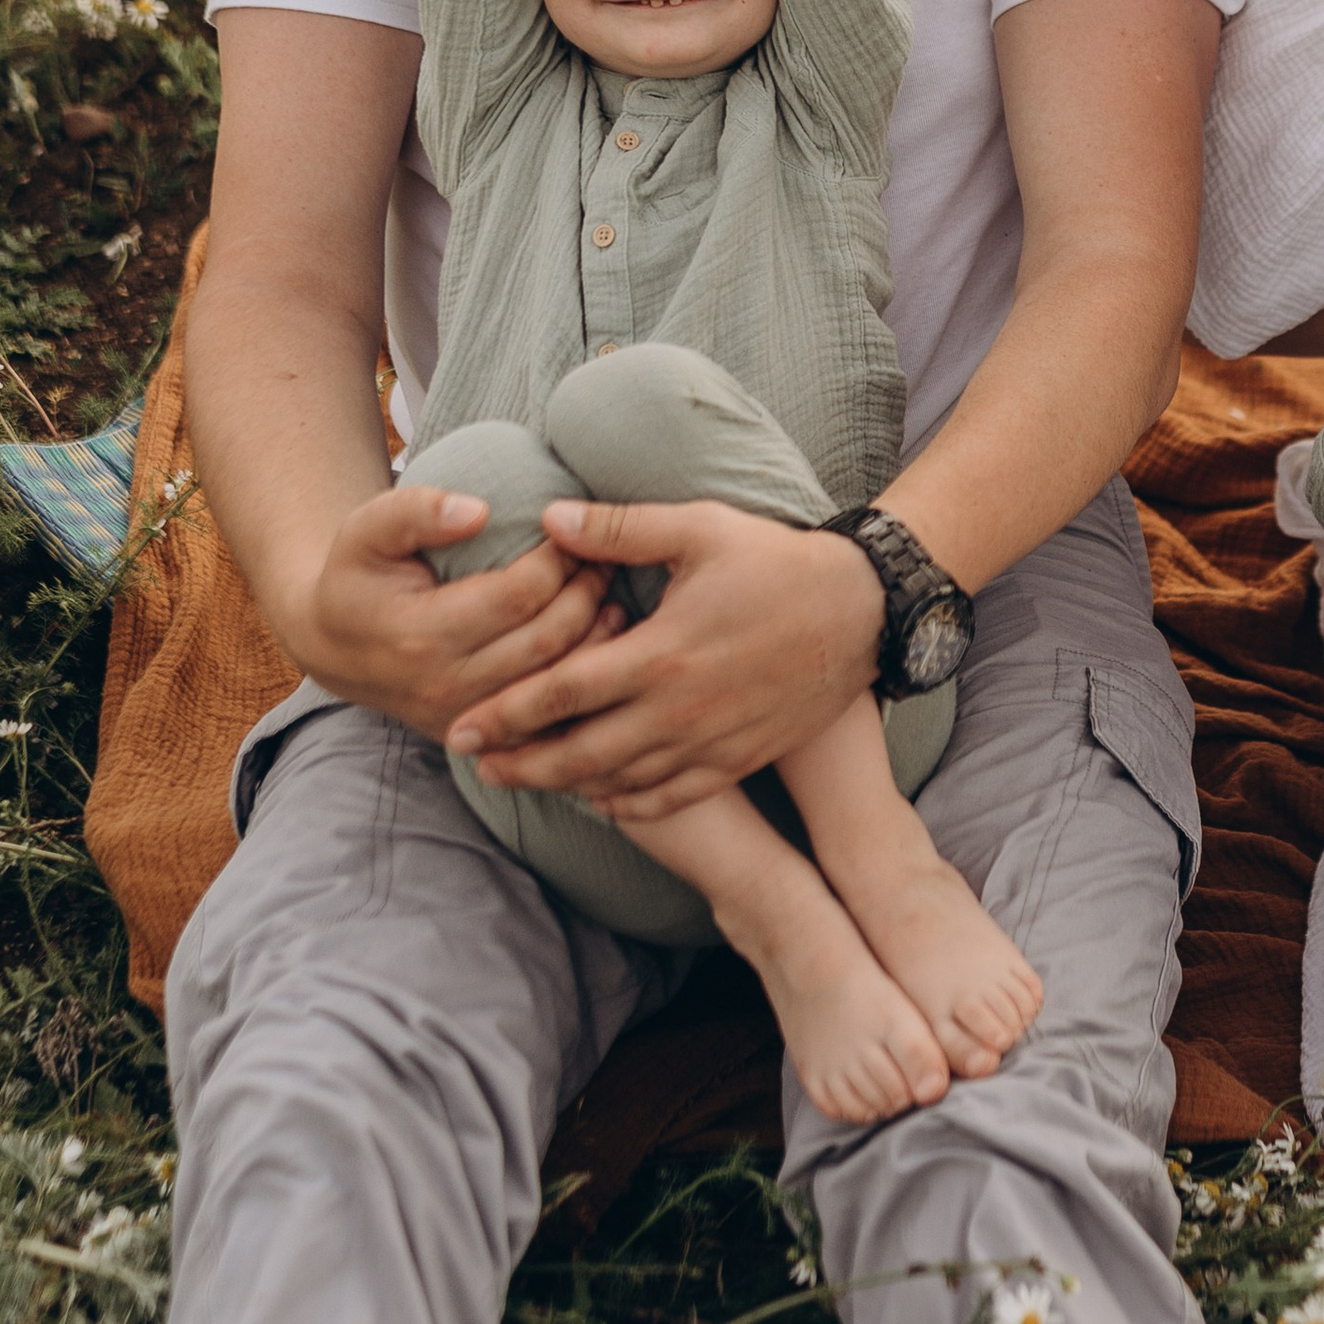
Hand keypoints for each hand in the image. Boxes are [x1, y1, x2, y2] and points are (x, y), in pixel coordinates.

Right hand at [296, 481, 617, 741]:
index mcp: (420, 635)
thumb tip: (478, 510)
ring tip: (609, 590)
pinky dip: (585, 684)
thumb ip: (415, 511)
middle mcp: (446, 688)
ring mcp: (467, 721)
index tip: (575, 530)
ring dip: (597, 636)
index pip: (518, 596)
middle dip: (586, 592)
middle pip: (548, 640)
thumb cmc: (359, 575)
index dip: (557, 559)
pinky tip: (602, 643)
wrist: (336, 646)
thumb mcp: (367, 530)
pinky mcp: (482, 739)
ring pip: (558, 683)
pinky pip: (552, 719)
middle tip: (605, 557)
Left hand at [445, 497, 885, 817]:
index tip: (462, 727)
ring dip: (566, 786)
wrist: (860, 612)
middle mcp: (680, 710)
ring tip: (527, 781)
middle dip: (521, 763)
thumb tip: (549, 518)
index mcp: (661, 653)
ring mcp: (709, 742)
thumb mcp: (699, 528)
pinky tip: (602, 799)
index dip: (506, 713)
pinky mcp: (737, 758)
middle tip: (476, 765)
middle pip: (579, 754)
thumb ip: (618, 528)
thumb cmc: (775, 563)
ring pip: (621, 783)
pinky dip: (629, 805)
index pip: (563, 692)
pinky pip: (672, 796)